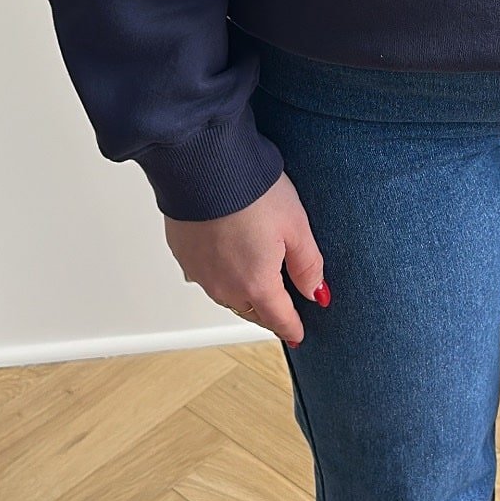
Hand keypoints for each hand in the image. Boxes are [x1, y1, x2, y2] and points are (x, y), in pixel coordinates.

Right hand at [164, 171, 328, 346]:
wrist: (202, 166)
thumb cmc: (250, 191)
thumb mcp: (296, 226)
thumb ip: (308, 265)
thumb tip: (316, 294)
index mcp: (257, 285)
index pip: (279, 319)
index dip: (292, 328)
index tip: (298, 335)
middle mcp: (224, 287)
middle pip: (252, 310)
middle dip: (268, 311)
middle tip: (282, 306)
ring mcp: (200, 273)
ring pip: (227, 295)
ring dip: (243, 292)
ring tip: (257, 275)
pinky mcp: (183, 254)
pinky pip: (206, 275)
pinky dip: (220, 272)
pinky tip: (228, 252)